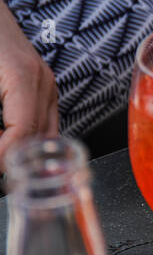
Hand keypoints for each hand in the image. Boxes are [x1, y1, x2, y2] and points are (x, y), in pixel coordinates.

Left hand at [0, 9, 58, 168]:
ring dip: (25, 153)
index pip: (22, 132)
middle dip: (15, 161)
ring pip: (47, 132)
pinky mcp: (43, 85)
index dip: (4, 157)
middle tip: (2, 177)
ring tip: (5, 166)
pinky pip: (45, 121)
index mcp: (23, 77)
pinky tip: (11, 146)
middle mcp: (42, 82)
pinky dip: (29, 140)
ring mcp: (47, 83)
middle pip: (39, 136)